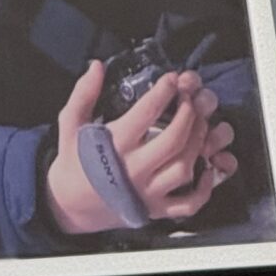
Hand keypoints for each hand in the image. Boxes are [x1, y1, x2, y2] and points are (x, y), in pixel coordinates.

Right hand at [44, 61, 238, 238]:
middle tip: (191, 100)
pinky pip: (188, 203)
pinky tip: (206, 168)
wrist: (69, 205)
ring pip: (184, 168)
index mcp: (113, 145)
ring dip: (199, 143)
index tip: (172, 79)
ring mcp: (147, 192)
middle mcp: (134, 169)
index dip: (164, 92)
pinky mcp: (156, 209)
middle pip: (173, 140)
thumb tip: (97, 66)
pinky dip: (204, 188)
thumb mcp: (71, 124)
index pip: (145, 113)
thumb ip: (84, 94)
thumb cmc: (74, 161)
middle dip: (189, 115)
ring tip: (200, 125)